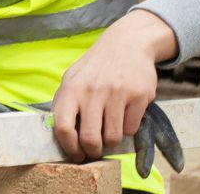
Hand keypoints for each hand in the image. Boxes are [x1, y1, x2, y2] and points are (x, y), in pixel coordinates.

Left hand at [50, 10, 179, 169]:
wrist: (128, 43)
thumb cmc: (96, 67)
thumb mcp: (73, 78)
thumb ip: (65, 103)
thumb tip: (60, 135)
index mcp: (71, 88)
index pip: (63, 126)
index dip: (69, 147)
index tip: (76, 155)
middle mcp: (93, 90)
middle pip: (91, 138)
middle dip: (93, 151)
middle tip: (96, 151)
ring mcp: (117, 93)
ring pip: (113, 137)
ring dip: (111, 141)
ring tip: (110, 131)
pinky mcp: (139, 96)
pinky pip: (131, 129)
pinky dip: (127, 128)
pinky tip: (124, 115)